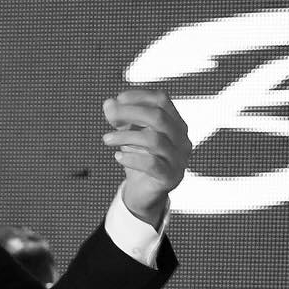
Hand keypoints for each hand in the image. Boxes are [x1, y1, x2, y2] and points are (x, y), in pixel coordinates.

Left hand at [101, 89, 191, 227]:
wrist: (143, 192)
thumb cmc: (138, 157)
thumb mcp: (128, 134)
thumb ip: (119, 118)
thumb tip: (108, 104)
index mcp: (175, 123)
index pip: (161, 100)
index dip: (139, 96)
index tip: (117, 99)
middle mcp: (182, 139)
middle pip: (158, 117)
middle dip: (130, 112)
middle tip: (109, 115)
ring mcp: (179, 159)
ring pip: (154, 140)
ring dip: (126, 136)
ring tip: (106, 139)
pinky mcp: (170, 177)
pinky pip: (152, 164)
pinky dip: (132, 158)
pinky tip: (117, 156)